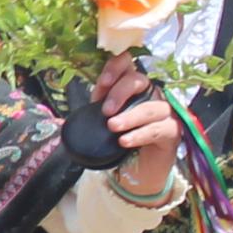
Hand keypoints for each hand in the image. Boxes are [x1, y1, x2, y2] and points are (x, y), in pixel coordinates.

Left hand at [95, 57, 183, 197]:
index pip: (128, 64)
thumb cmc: (121, 138)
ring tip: (113, 126)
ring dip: (130, 116)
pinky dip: (140, 134)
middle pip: (139, 80)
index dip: (116, 67)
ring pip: (150, 107)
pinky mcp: (172, 131)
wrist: (138, 168)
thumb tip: (61, 120)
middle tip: (105, 111)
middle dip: (120, 92)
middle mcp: (150, 94)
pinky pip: (158, 129)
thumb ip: (91, 114)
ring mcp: (164, 112)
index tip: (103, 82)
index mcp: (131, 86)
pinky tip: (125, 141)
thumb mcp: (103, 122)